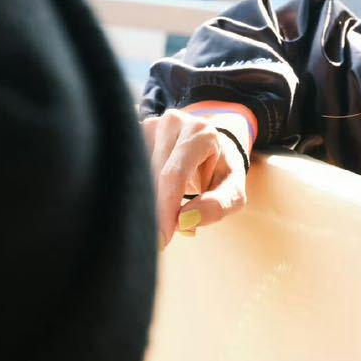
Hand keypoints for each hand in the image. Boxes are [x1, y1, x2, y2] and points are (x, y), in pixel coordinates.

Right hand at [142, 108, 249, 249]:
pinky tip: (147, 196)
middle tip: (158, 237)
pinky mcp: (135, 132)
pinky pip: (127, 166)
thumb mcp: (232, 189)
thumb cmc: (221, 171)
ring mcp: (151, 124)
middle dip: (154, 208)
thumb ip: (217, 206)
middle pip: (151, 175)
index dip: (165, 208)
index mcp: (201, 133)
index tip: (161, 239)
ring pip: (135, 171)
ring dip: (146, 198)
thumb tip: (185, 222)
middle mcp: (173, 122)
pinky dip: (137, 188)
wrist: (210, 143)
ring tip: (162, 211)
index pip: (174, 175)